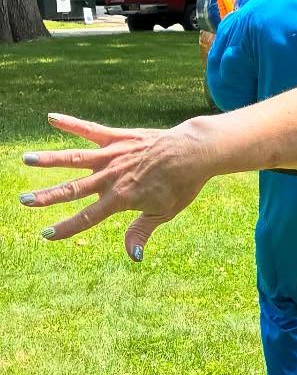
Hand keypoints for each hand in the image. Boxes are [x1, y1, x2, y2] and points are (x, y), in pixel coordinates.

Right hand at [19, 114, 210, 260]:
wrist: (194, 152)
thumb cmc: (181, 185)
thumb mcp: (163, 213)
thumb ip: (141, 232)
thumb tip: (132, 257)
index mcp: (122, 199)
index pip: (88, 217)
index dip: (66, 228)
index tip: (46, 234)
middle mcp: (112, 177)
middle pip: (73, 189)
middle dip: (47, 197)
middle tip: (23, 200)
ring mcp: (113, 155)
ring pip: (74, 158)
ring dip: (49, 159)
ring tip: (26, 159)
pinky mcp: (118, 137)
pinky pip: (90, 129)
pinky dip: (71, 123)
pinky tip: (52, 118)